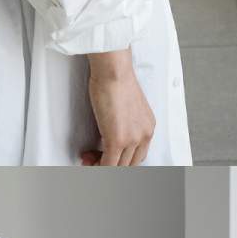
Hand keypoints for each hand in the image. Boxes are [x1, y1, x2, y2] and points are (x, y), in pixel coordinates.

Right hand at [81, 49, 155, 166]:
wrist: (114, 71)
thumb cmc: (116, 80)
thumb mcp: (128, 107)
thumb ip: (125, 123)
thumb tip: (111, 132)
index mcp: (148, 126)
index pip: (138, 155)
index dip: (121, 159)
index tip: (107, 154)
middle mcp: (144, 134)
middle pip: (130, 164)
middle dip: (110, 165)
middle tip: (94, 158)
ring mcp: (132, 139)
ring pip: (119, 166)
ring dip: (101, 166)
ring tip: (88, 158)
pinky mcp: (117, 140)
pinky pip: (108, 164)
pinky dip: (97, 166)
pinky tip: (88, 159)